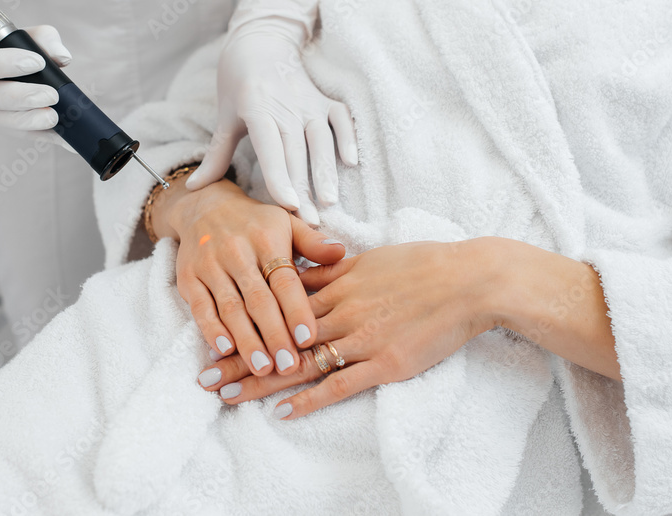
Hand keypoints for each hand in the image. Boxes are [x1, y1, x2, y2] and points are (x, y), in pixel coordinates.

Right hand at [0, 24, 70, 132]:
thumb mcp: (13, 34)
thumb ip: (40, 38)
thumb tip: (62, 57)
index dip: (3, 64)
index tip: (37, 62)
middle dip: (21, 98)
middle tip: (50, 95)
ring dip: (28, 120)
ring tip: (53, 116)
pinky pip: (13, 134)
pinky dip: (39, 134)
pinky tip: (60, 135)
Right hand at [159, 176, 346, 377]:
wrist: (203, 206)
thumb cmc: (255, 223)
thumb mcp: (286, 224)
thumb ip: (313, 242)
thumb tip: (341, 252)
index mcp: (266, 240)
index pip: (284, 281)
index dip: (296, 310)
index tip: (309, 339)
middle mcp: (237, 252)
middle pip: (258, 300)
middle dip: (274, 335)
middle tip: (289, 366)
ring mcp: (210, 266)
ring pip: (230, 308)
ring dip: (246, 341)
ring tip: (263, 369)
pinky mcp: (189, 278)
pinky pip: (201, 308)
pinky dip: (212, 330)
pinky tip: (225, 351)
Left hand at [186, 0, 357, 225]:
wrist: (261, 39)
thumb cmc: (237, 82)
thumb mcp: (224, 116)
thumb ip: (216, 155)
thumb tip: (193, 189)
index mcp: (257, 108)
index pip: (270, 148)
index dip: (279, 176)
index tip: (288, 204)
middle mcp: (285, 105)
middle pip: (297, 152)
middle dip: (304, 188)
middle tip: (309, 222)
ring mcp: (308, 101)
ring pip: (321, 139)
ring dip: (327, 170)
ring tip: (330, 201)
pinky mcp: (324, 98)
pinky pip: (341, 118)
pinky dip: (348, 137)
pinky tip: (351, 162)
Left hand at [196, 238, 508, 418]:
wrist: (468, 280)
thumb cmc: (423, 265)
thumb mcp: (369, 258)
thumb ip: (331, 269)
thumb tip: (297, 272)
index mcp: (336, 283)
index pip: (277, 307)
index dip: (243, 323)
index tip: (213, 334)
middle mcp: (340, 310)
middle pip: (277, 337)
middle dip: (238, 357)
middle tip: (203, 376)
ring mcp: (361, 337)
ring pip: (300, 362)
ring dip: (259, 381)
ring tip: (226, 395)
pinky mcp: (384, 362)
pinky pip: (339, 385)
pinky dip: (310, 399)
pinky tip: (282, 412)